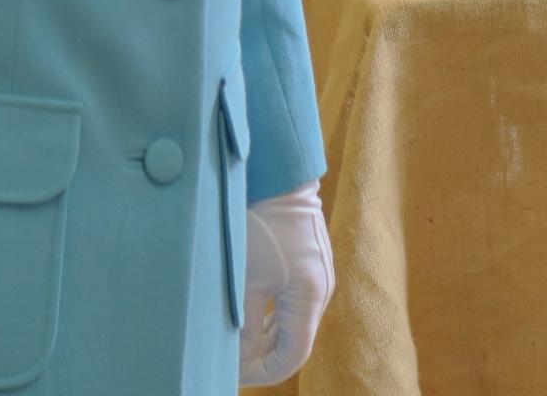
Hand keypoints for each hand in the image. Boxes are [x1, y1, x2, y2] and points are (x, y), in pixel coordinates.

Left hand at [239, 182, 334, 386]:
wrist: (277, 172)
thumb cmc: (258, 219)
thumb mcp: (244, 275)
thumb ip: (243, 323)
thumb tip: (238, 360)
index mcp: (310, 295)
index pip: (291, 356)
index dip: (261, 373)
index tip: (230, 373)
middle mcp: (322, 289)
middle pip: (293, 342)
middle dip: (259, 357)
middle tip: (225, 361)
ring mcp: (319, 276)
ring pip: (292, 324)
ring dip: (264, 338)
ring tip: (231, 342)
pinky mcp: (311, 264)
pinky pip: (293, 305)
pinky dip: (271, 319)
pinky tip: (247, 319)